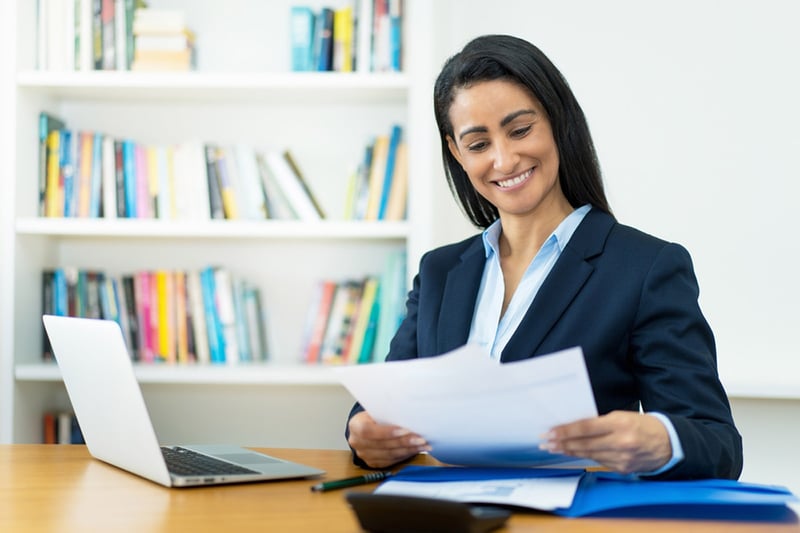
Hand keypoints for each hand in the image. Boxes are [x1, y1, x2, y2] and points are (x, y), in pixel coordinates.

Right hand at [347, 411, 430, 468]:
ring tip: (423, 444)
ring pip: (389, 455)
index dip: (386, 432)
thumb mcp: (375, 410)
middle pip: (382, 445)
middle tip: (420, 438)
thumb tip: (407, 413)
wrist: (364, 428)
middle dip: (404, 442)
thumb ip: (386, 413)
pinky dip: (405, 455)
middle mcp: (357, 442)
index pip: (368, 431)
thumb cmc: (372, 416)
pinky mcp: (373, 463)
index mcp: (355, 426)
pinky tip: (415, 449)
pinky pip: (392, 460)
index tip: (404, 430)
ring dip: (408, 450)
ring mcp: (365, 455)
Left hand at [539, 411, 672, 473]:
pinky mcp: (622, 469)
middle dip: (562, 443)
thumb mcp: (622, 416)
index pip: (586, 427)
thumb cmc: (643, 426)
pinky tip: (572, 453)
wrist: (668, 444)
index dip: (566, 431)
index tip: (551, 431)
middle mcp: (621, 442)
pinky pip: (598, 462)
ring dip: (569, 451)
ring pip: (588, 454)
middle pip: (584, 444)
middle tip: (546, 442)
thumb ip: (600, 422)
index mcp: (620, 424)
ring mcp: (622, 458)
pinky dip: (584, 457)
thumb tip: (574, 426)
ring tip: (554, 448)